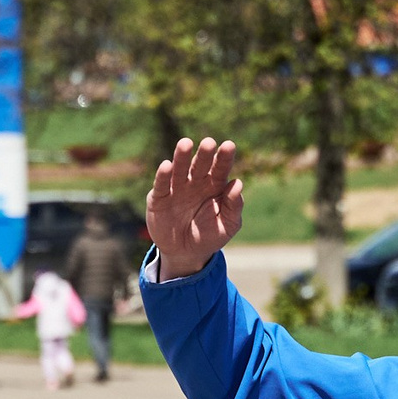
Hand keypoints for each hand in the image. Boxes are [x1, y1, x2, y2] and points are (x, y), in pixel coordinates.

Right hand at [147, 138, 245, 278]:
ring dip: (182, 157)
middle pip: (200, 164)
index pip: (220, 168)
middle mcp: (196, 182)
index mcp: (214, 186)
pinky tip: (167, 166)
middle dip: (204, 154)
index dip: (224, 157)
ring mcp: (177, 188)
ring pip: (180, 169)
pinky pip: (162, 185)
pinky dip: (163, 175)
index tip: (229, 146)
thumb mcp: (227, 225)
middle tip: (209, 143)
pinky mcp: (159, 198)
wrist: (186, 255)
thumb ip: (234, 206)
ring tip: (186, 144)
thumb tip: (238, 184)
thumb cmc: (210, 236)